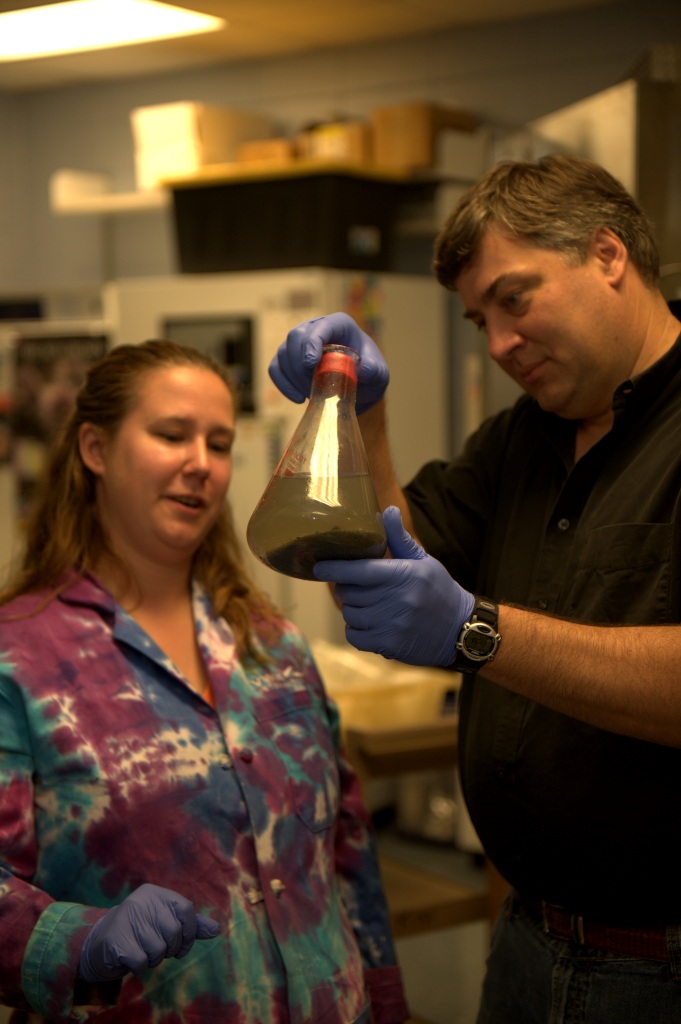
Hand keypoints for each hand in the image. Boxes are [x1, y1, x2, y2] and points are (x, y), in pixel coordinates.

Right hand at [78, 883, 219, 981]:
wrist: (100, 945)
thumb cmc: (141, 933)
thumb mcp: (165, 923)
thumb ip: (191, 925)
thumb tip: (216, 929)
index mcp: (155, 893)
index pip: (186, 909)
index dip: (189, 932)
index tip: (182, 945)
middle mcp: (140, 901)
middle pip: (174, 931)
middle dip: (170, 949)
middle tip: (158, 948)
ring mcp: (126, 919)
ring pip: (158, 949)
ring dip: (154, 959)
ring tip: (142, 951)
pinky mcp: (115, 940)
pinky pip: (142, 961)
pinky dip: (139, 967)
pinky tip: (130, 958)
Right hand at [269, 312, 388, 413]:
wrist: (358, 386)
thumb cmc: (369, 375)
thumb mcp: (379, 375)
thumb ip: (375, 371)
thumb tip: (364, 370)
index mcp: (339, 325)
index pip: (322, 326)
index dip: (313, 341)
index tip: (311, 363)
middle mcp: (316, 328)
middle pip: (296, 336)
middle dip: (300, 363)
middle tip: (313, 387)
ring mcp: (299, 343)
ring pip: (283, 353)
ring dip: (294, 377)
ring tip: (312, 394)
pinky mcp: (287, 359)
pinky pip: (275, 368)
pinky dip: (283, 384)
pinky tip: (298, 398)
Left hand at [313, 506, 474, 666]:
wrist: (459, 628)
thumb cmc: (438, 589)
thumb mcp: (423, 560)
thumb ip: (400, 538)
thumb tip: (387, 510)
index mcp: (403, 575)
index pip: (358, 570)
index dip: (334, 568)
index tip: (318, 566)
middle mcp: (397, 600)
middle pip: (349, 593)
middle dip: (346, 588)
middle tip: (355, 586)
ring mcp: (393, 625)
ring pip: (350, 615)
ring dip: (352, 609)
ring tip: (367, 605)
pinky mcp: (390, 645)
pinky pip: (355, 637)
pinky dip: (356, 630)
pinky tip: (369, 623)